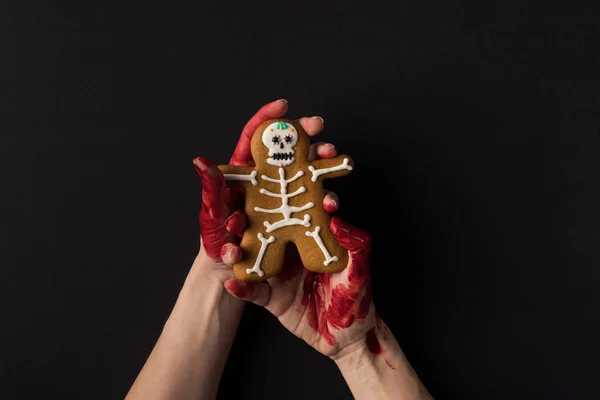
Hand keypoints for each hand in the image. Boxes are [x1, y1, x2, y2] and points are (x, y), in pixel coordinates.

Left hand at [192, 99, 339, 282]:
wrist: (232, 274)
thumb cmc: (217, 245)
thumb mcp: (213, 217)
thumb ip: (212, 190)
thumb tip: (200, 161)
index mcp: (242, 176)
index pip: (253, 139)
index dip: (267, 119)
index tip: (284, 106)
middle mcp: (264, 182)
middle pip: (286, 150)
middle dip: (305, 135)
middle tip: (319, 128)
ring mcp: (281, 199)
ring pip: (305, 173)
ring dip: (321, 162)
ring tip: (331, 160)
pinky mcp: (294, 217)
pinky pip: (313, 203)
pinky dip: (326, 199)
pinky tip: (332, 202)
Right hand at [224, 216, 374, 357]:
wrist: (349, 337)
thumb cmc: (357, 298)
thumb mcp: (359, 268)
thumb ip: (354, 243)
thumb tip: (336, 218)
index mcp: (312, 241)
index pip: (297, 214)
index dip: (288, 201)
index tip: (282, 191)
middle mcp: (293, 254)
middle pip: (267, 231)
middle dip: (249, 220)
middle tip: (237, 214)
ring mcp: (281, 276)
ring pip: (254, 258)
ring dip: (238, 251)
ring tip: (229, 248)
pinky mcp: (274, 299)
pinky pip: (254, 292)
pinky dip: (242, 288)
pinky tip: (232, 283)